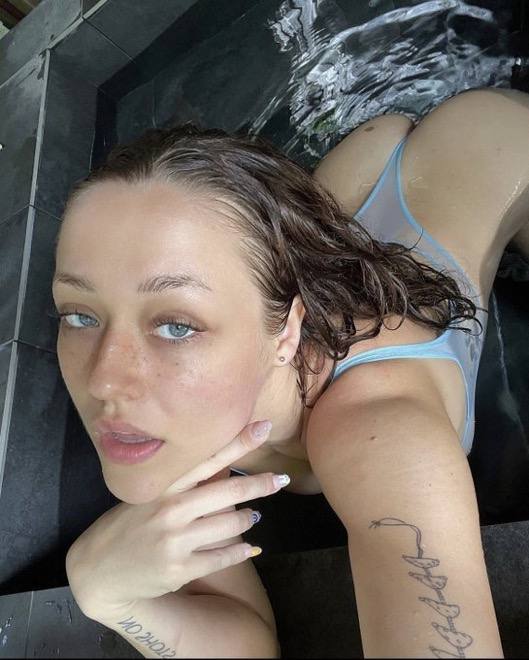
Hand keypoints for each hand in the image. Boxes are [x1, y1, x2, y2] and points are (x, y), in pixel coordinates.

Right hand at [65, 420, 283, 620]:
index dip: (238, 442)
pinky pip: (224, 557)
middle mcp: (171, 509)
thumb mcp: (149, 496)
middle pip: (229, 491)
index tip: (264, 427)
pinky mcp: (180, 568)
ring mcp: (176, 540)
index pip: (207, 458)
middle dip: (260, 484)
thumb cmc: (129, 524)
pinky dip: (242, 550)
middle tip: (280, 479)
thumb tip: (225, 471)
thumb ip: (184, 485)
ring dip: (248, 518)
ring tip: (254, 515)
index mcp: (165, 486)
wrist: (99, 569)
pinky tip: (251, 547)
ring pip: (232, 524)